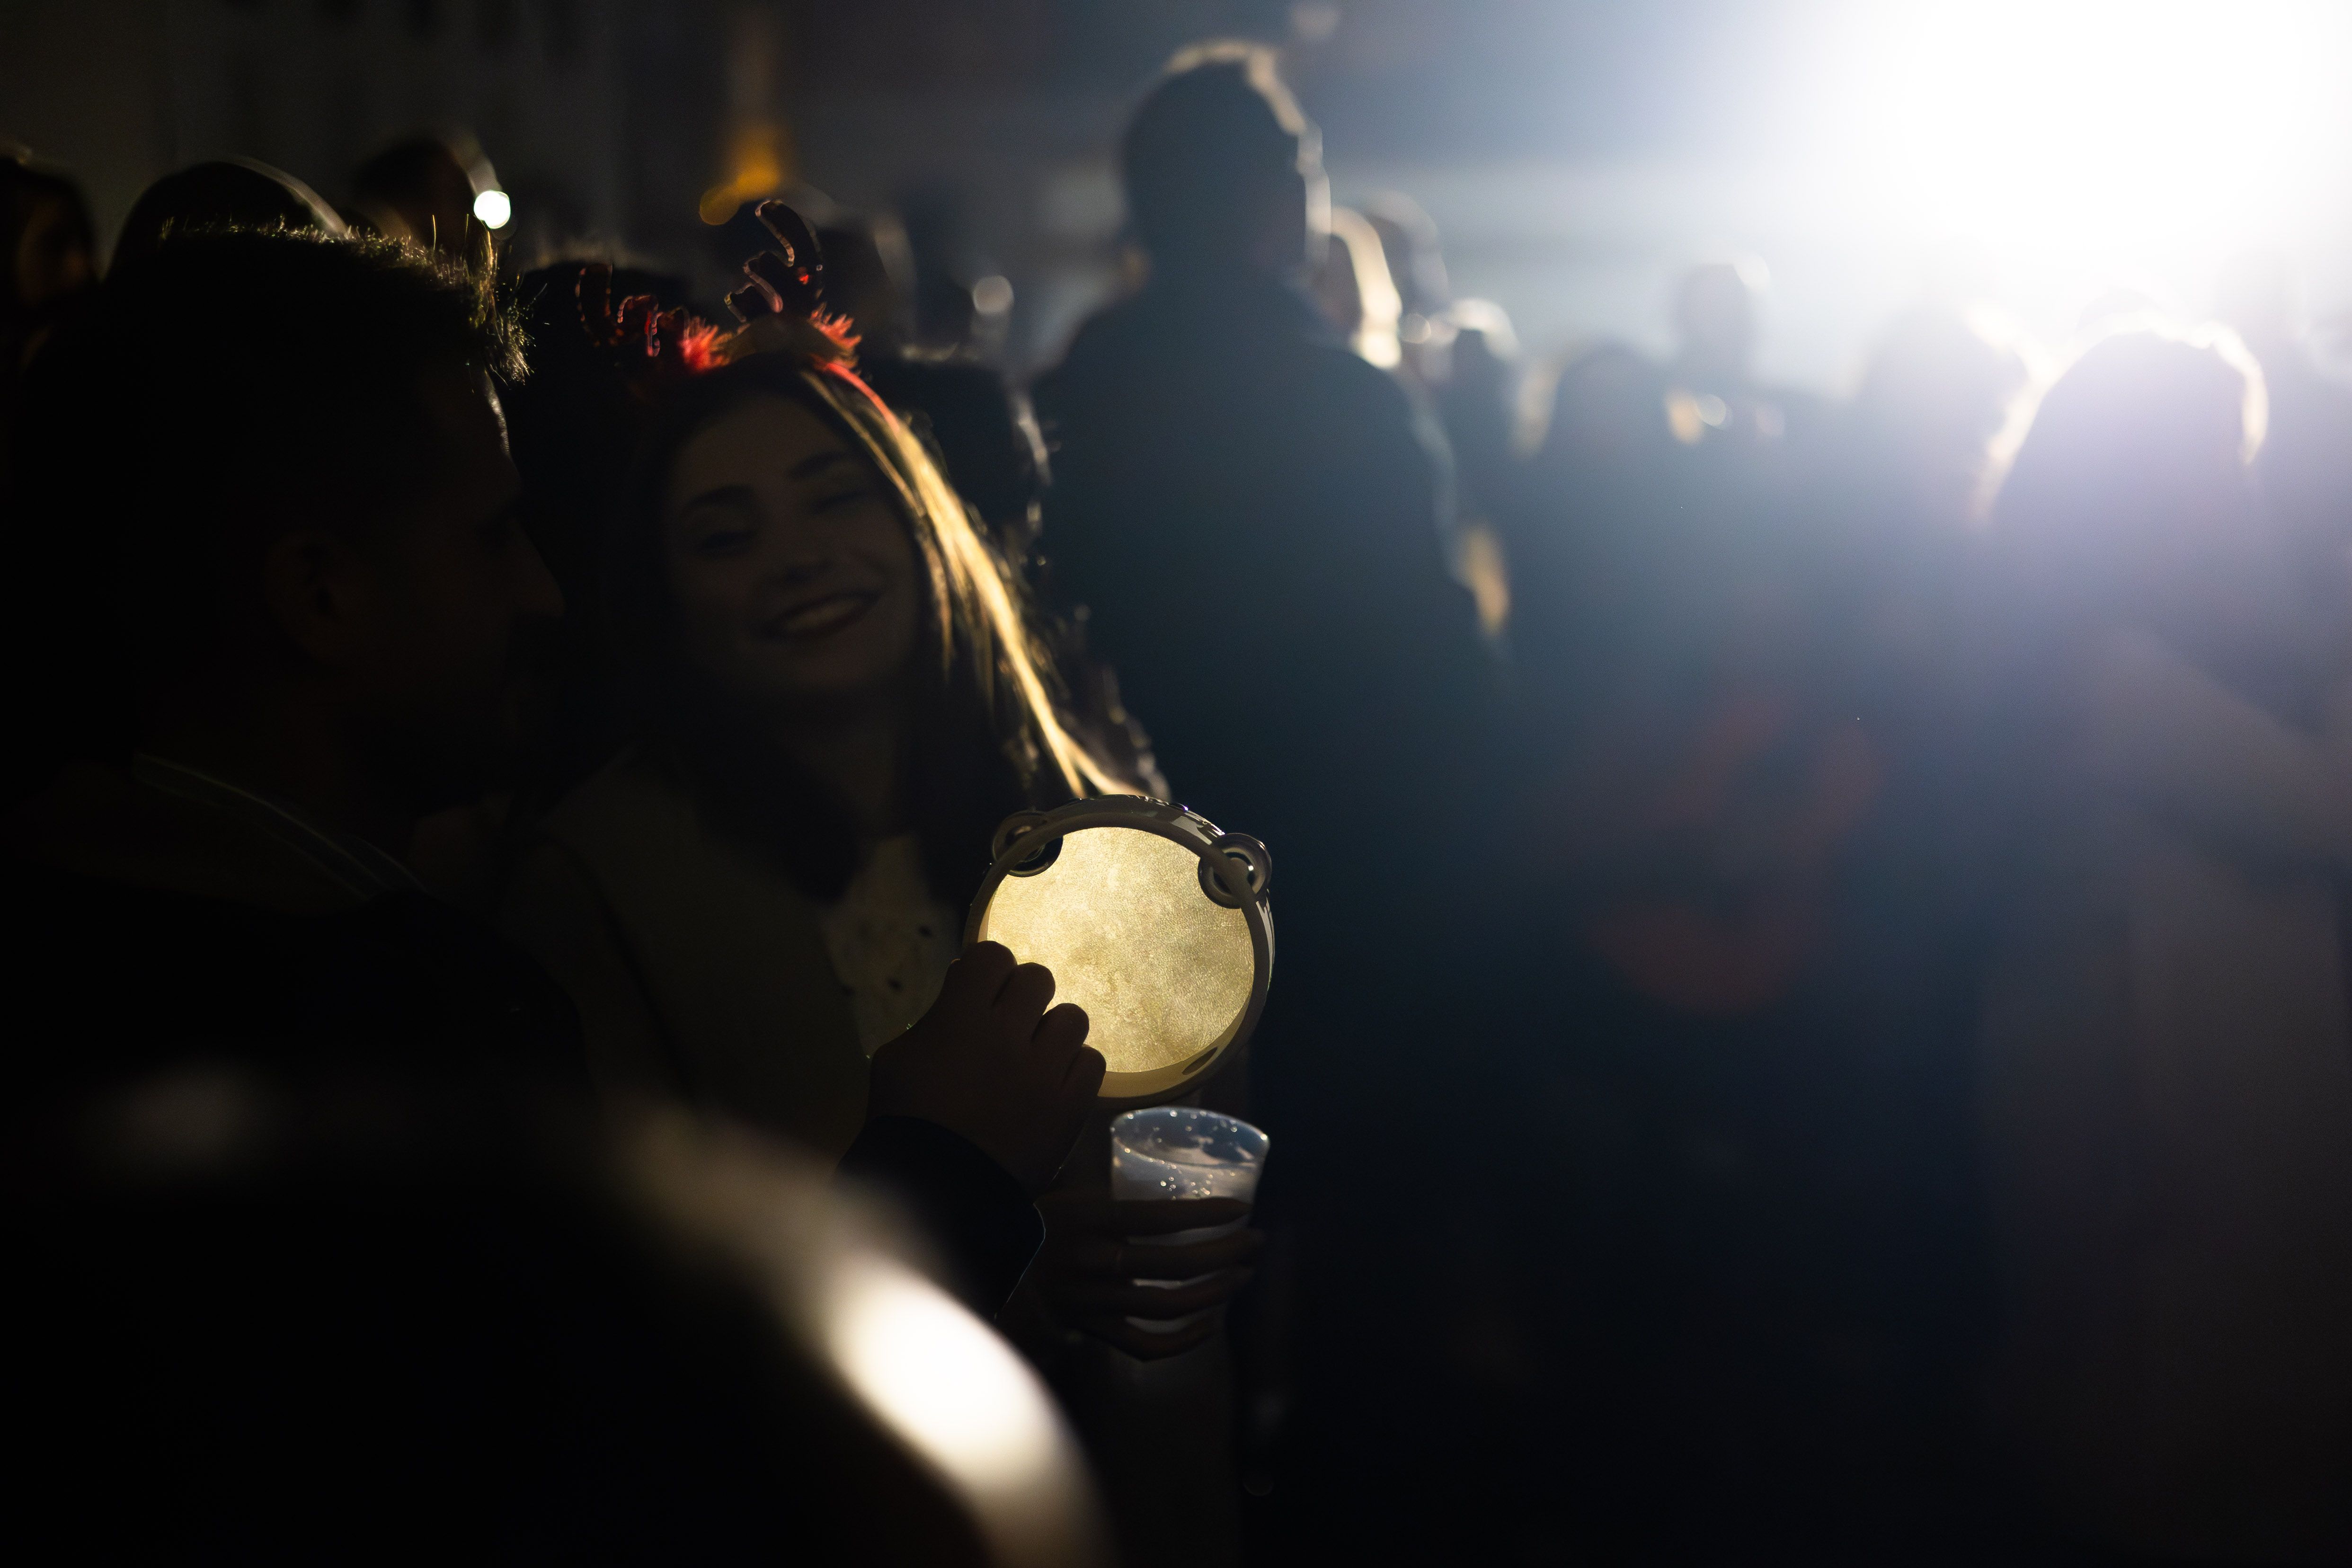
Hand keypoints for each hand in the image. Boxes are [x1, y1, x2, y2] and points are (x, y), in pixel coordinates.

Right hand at [869, 942, 1102, 1194]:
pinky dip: (1074, 1068)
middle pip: (1038, 978)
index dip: (989, 968)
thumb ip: (934, 1019)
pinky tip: (1053, 1083)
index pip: (993, 955)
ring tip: (1035, 1056)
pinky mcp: (1071, 1105)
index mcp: (961, 1016)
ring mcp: (1045, 1070)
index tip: (983, 989)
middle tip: (1010, 1023)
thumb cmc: (905, 1120)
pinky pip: (1092, 1061)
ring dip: (1053, 1031)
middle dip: (1023, 996)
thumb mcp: (898, 1057)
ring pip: (1073, 1017)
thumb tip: (963, 993)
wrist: (938, 1190)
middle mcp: (1009, 1034)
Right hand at [1028, 1188, 1264, 1359]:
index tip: (1242, 1209)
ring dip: (1215, 1293)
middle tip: (1255, 1242)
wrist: (991, 1264)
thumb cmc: (1040, 1221)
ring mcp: (1093, 1302)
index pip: (1157, 1217)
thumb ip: (1120, 1195)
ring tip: (1243, 1275)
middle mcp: (1092, 1263)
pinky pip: (1146, 1346)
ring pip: (1167, 1306)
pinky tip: (1211, 1324)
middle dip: (1226, 1253)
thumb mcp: (1074, 1194)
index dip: (1204, 1215)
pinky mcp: (1092, 1330)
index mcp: (1087, 1219)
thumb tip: (1176, 1180)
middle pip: (1173, 1264)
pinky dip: (1184, 1340)